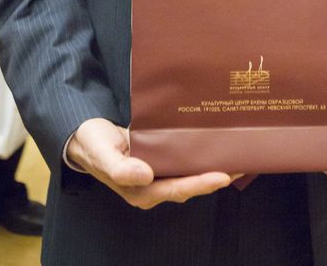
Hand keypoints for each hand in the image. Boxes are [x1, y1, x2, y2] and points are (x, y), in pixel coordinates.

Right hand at [67, 118, 233, 208]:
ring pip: (190, 173)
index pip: (177, 190)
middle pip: (190, 184)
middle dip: (216, 176)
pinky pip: (184, 161)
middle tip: (241, 164)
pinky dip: (200, 154)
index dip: (200, 184)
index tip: (222, 176)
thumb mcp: (102, 154)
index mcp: (140, 190)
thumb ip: (120, 168)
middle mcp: (153, 186)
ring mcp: (157, 174)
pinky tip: (214, 144)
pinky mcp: (160, 160)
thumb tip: (145, 175)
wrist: (85, 137)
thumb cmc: (93, 145)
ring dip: (212, 166)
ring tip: (236, 155)